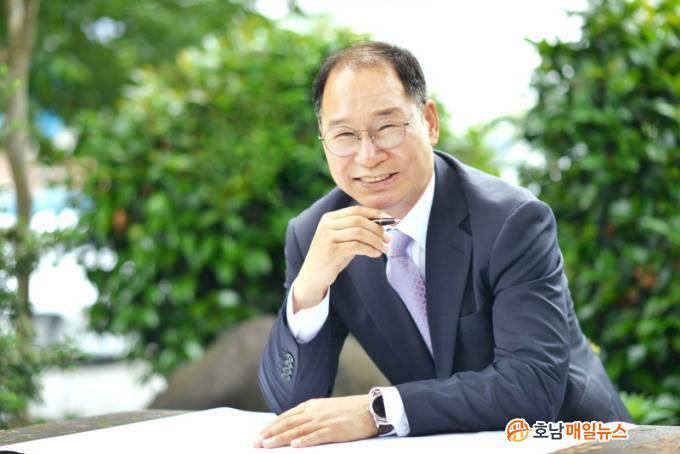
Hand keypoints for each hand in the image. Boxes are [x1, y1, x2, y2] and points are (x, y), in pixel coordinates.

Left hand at [253, 395, 377, 447]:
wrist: (370, 408)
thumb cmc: (349, 411)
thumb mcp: (325, 408)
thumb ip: (309, 415)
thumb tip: (294, 426)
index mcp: (311, 405)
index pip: (286, 416)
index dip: (271, 426)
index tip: (259, 435)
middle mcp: (314, 412)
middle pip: (287, 423)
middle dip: (269, 434)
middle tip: (255, 443)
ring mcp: (323, 420)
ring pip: (297, 430)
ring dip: (281, 438)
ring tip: (267, 445)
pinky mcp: (334, 430)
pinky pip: (316, 436)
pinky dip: (304, 440)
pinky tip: (294, 445)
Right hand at [293, 206, 391, 311]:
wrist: (313, 276)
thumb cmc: (332, 256)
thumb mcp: (342, 239)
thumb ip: (357, 230)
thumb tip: (383, 225)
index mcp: (330, 217)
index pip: (357, 210)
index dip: (376, 213)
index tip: (391, 220)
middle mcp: (327, 224)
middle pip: (359, 220)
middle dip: (378, 229)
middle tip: (389, 239)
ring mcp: (327, 237)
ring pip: (359, 232)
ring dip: (376, 241)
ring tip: (385, 248)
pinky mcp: (331, 251)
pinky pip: (357, 246)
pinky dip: (370, 249)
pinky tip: (376, 254)